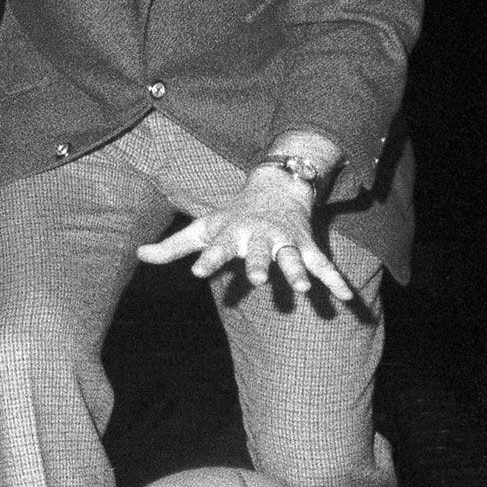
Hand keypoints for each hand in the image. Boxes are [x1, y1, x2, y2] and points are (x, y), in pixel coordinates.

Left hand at [137, 166, 352, 299]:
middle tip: (257, 279)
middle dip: (259, 265)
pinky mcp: (306, 246)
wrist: (275, 186)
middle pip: (259, 252)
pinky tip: (348, 300)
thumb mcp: (202, 227)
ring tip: (305, 290)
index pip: (216, 248)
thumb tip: (138, 255)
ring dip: (299, 272)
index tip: (197, 272)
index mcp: (233, 234)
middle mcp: (260, 237)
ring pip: (293, 258)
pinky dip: (337, 281)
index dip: (207, 259)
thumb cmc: (232, 214)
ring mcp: (285, 241)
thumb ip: (173, 246)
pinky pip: (324, 265)